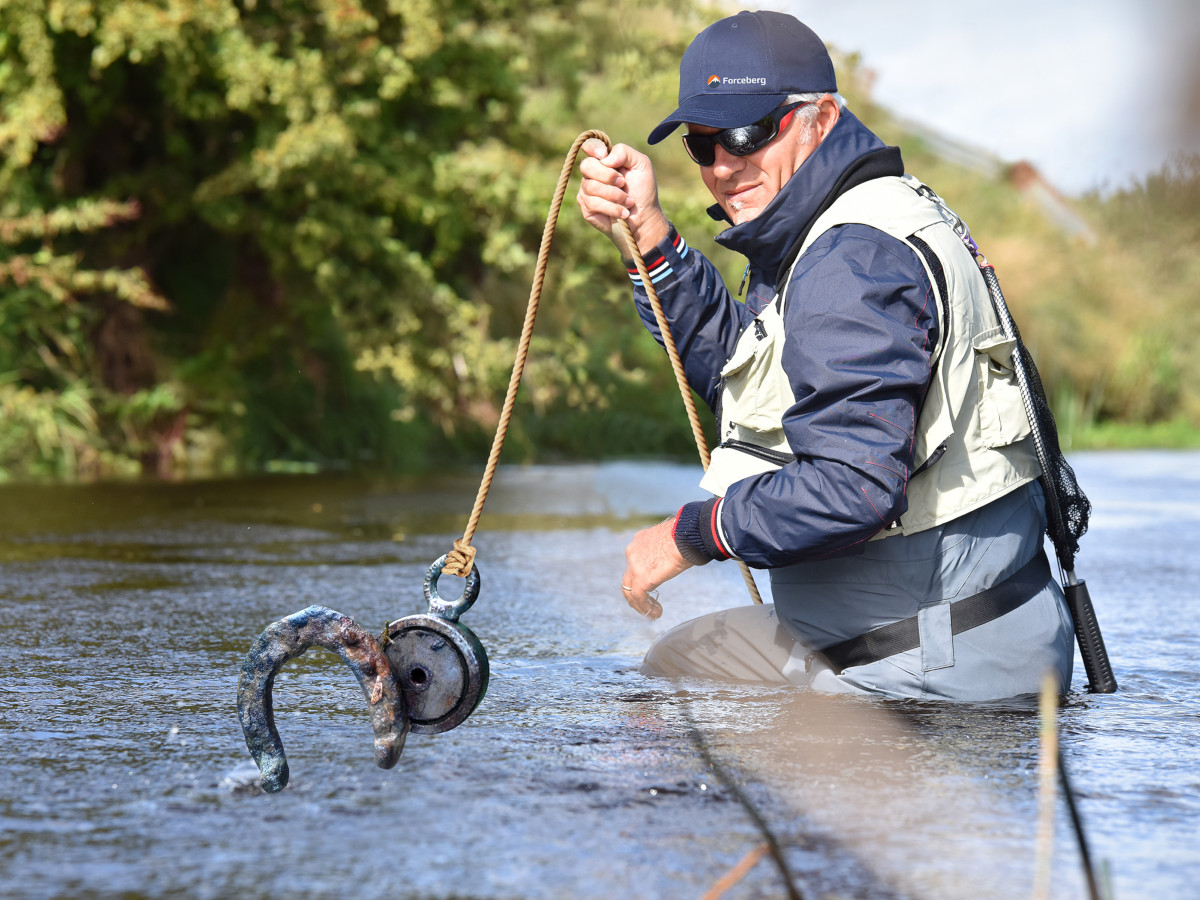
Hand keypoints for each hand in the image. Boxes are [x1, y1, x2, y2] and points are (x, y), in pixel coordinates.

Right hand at [576, 140, 669, 255]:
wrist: (644, 218)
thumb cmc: (643, 191)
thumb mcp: (641, 165)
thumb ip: (624, 152)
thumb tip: (604, 158)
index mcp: (605, 160)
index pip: (589, 147)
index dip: (593, 149)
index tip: (603, 155)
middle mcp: (593, 174)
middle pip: (586, 165)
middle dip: (607, 175)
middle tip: (623, 183)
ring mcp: (587, 190)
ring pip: (591, 186)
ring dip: (614, 195)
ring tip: (628, 202)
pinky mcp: (587, 207)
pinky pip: (592, 203)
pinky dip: (612, 207)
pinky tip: (623, 212)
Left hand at [620, 516, 692, 620]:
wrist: (687, 535)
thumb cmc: (688, 535)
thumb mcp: (673, 540)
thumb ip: (668, 549)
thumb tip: (678, 555)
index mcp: (640, 540)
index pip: (635, 562)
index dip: (641, 577)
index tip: (653, 585)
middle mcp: (632, 552)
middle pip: (628, 578)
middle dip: (636, 593)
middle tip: (648, 603)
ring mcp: (634, 566)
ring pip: (630, 590)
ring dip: (640, 604)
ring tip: (652, 613)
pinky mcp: (642, 578)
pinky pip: (639, 597)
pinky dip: (646, 608)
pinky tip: (656, 613)